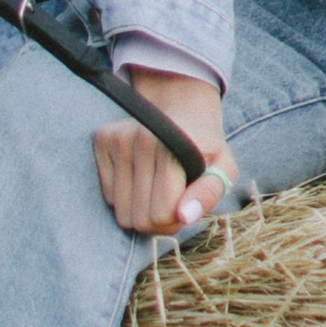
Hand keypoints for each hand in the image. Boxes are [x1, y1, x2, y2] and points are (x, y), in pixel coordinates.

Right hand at [94, 75, 234, 235]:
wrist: (182, 106)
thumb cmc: (204, 147)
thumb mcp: (223, 168)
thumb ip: (209, 193)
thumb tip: (184, 217)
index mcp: (173, 147)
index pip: (162, 215)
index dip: (176, 219)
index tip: (185, 204)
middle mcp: (141, 139)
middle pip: (140, 218)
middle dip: (157, 219)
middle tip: (171, 199)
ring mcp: (118, 138)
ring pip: (121, 212)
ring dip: (139, 209)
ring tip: (156, 188)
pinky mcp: (102, 140)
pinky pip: (107, 195)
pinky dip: (123, 194)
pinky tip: (139, 175)